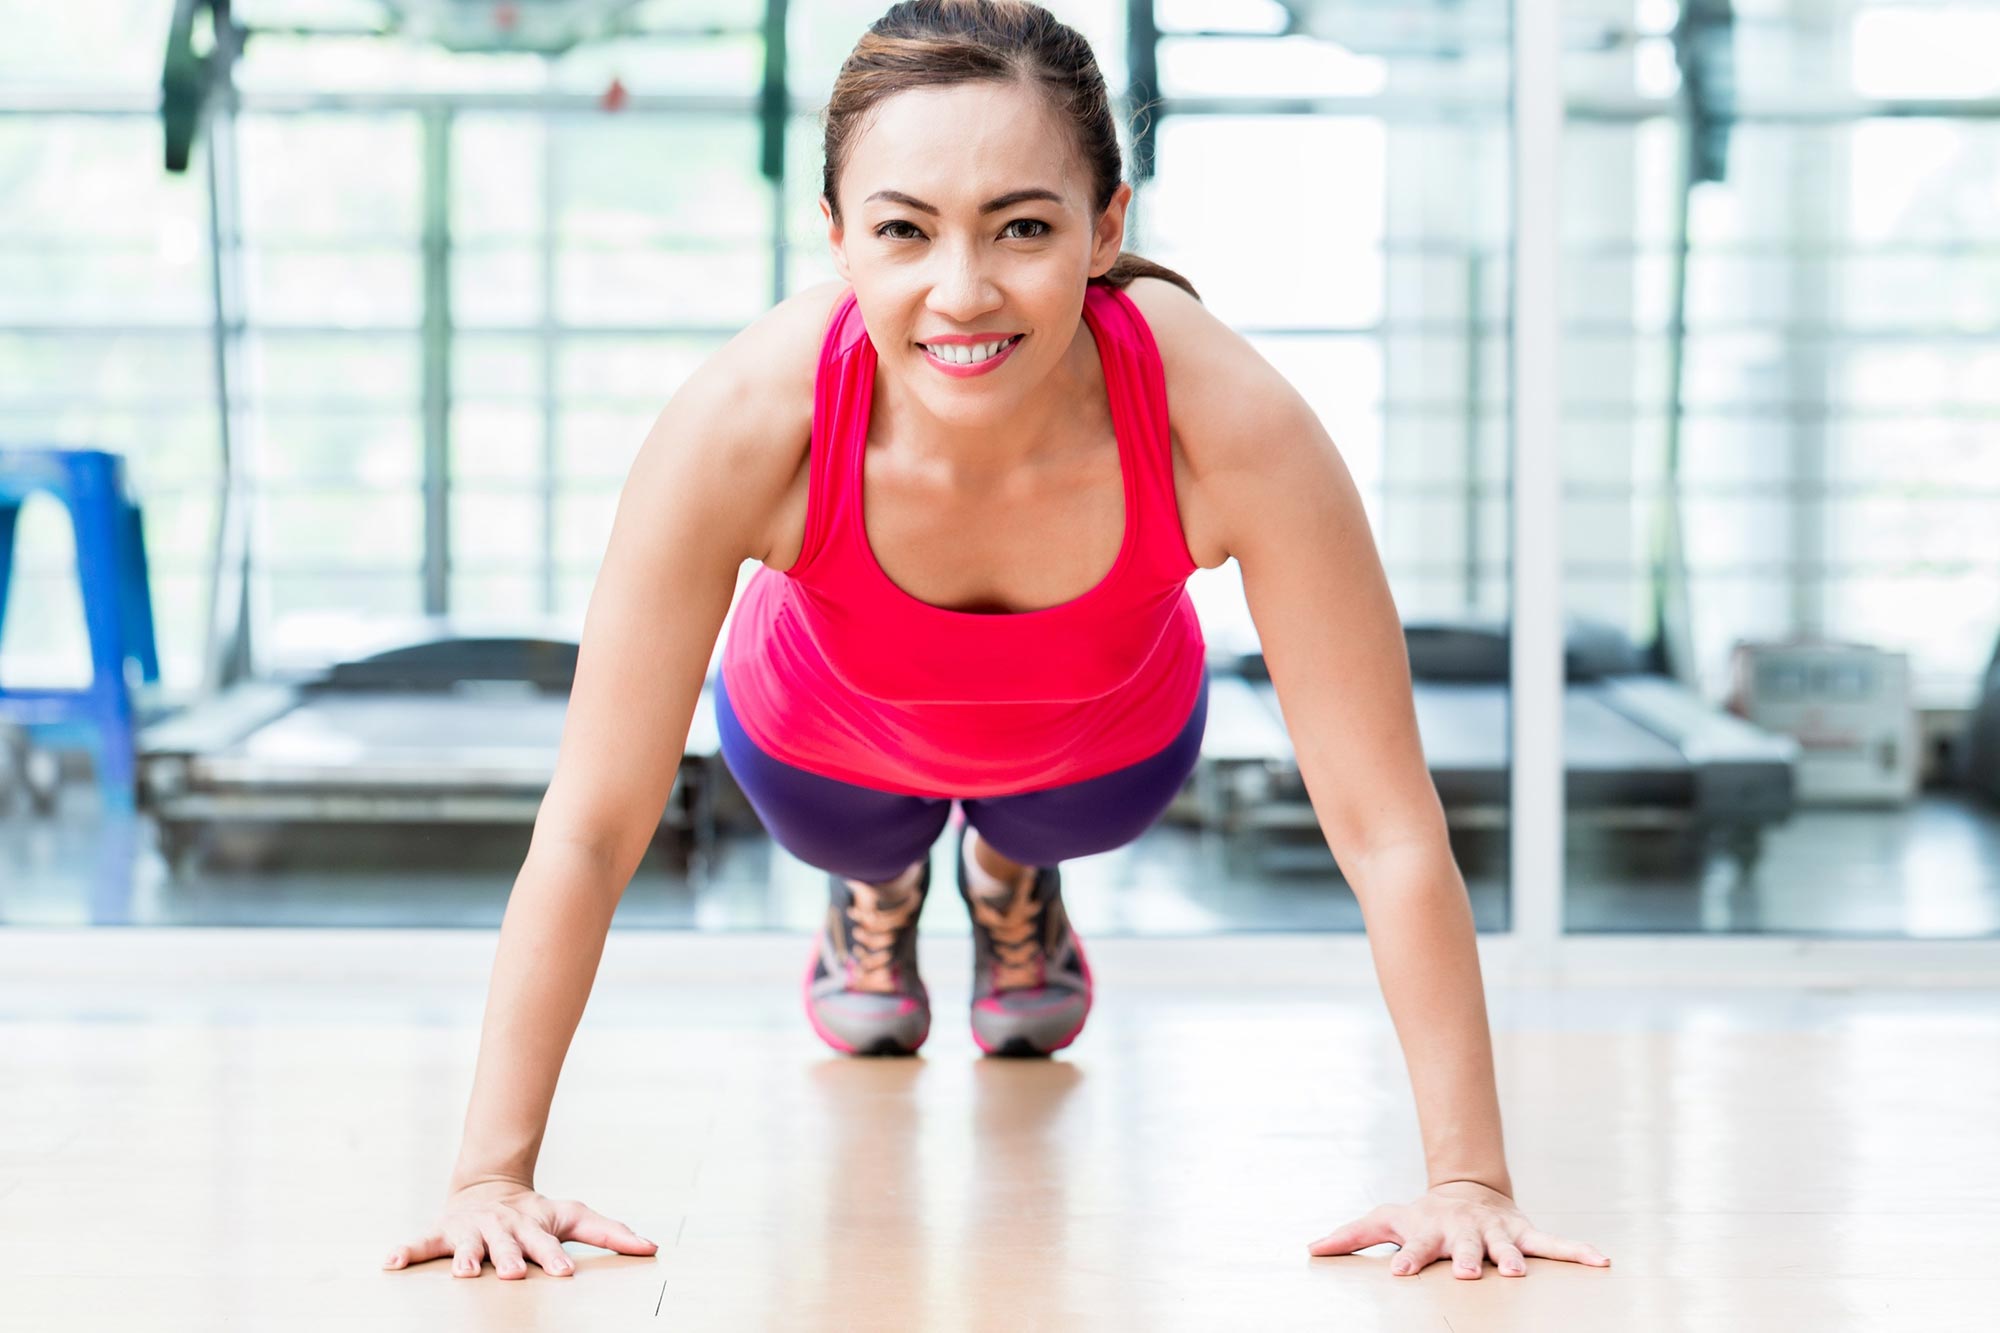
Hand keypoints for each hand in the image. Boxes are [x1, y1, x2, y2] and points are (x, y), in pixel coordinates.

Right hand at [382, 1178, 658, 1278]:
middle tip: (513, 1273)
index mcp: (533, 1227)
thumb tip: (653, 1247)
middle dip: (510, 1259)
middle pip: (506, 1246)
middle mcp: (501, 1228)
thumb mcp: (574, 1216)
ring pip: (466, 1245)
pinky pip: (420, 1243)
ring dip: (463, 1257)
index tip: (565, 1273)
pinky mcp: (442, 1233)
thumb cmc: (536, 1213)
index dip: (554, 1258)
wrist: (489, 1186)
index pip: (547, 1245)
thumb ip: (612, 1232)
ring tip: (462, 1272)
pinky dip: (405, 1251)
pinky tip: (390, 1262)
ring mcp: (470, 1230)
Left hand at [1307, 1180, 1610, 1277]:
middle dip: (1467, 1259)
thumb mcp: (1385, 1220)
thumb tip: (1311, 1248)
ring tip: (1520, 1273)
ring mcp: (1497, 1232)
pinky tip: (1601, 1261)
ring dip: (1515, 1258)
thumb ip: (1351, 1236)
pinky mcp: (1526, 1233)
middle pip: (1465, 1248)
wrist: (1466, 1189)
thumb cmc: (1421, 1215)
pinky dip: (1578, 1251)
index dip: (1407, 1261)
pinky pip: (1556, 1243)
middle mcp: (1464, 1232)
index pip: (1414, 1249)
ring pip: (1509, 1246)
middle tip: (1470, 1274)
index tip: (1399, 1275)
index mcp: (1429, 1232)